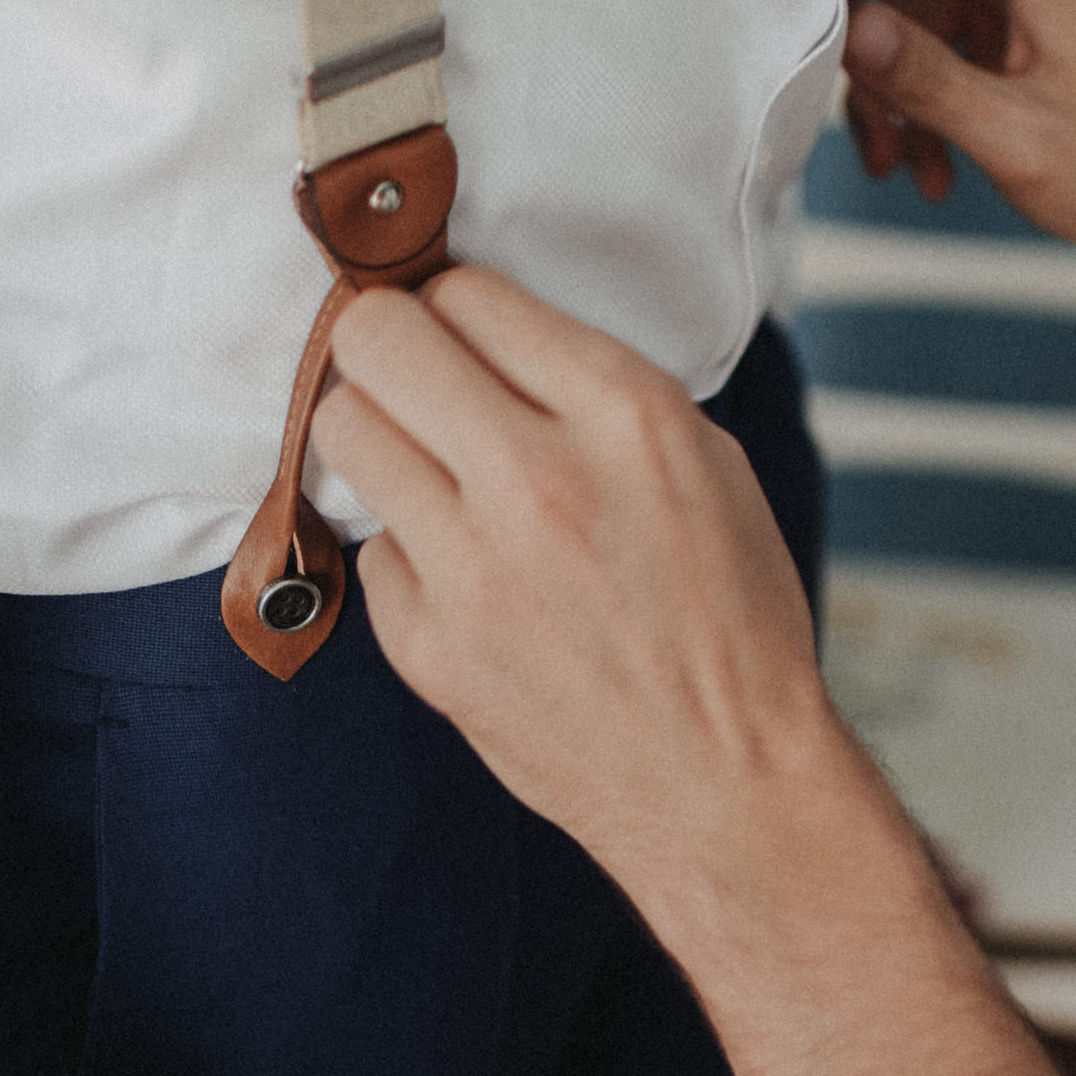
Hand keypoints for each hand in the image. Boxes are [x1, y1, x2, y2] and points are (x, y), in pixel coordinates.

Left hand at [316, 268, 856, 899]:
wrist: (726, 783)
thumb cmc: (732, 624)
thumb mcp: (708, 466)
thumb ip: (600, 391)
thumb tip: (500, 339)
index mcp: (626, 415)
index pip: (468, 292)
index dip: (455, 306)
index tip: (461, 334)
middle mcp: (540, 477)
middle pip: (377, 338)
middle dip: (387, 343)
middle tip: (412, 377)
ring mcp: (473, 566)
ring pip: (343, 428)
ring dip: (375, 432)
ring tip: (424, 465)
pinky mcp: (428, 642)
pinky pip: (372, 546)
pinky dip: (409, 550)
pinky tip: (466, 577)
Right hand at [835, 0, 1075, 274]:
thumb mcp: (1013, 132)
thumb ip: (926, 78)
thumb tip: (853, 31)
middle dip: (857, 16)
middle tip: (822, 69)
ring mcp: (1017, 16)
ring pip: (912, 20)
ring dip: (888, 90)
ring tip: (890, 160)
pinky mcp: (1013, 57)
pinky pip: (938, 63)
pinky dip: (918, 114)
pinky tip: (928, 171)